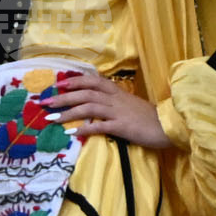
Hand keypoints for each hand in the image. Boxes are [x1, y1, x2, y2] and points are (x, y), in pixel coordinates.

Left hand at [42, 71, 168, 149]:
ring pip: (89, 107)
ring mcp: (118, 112)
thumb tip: (98, 106)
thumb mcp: (132, 105)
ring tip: (52, 119)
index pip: (93, 81)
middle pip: (85, 93)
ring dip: (68, 112)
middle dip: (63, 97)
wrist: (170, 126)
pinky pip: (100, 127)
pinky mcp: (122, 126)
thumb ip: (115, 103)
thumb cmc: (151, 118)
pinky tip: (73, 133)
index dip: (75, 81)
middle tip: (45, 102)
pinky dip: (85, 129)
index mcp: (118, 93)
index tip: (59, 84)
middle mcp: (116, 99)